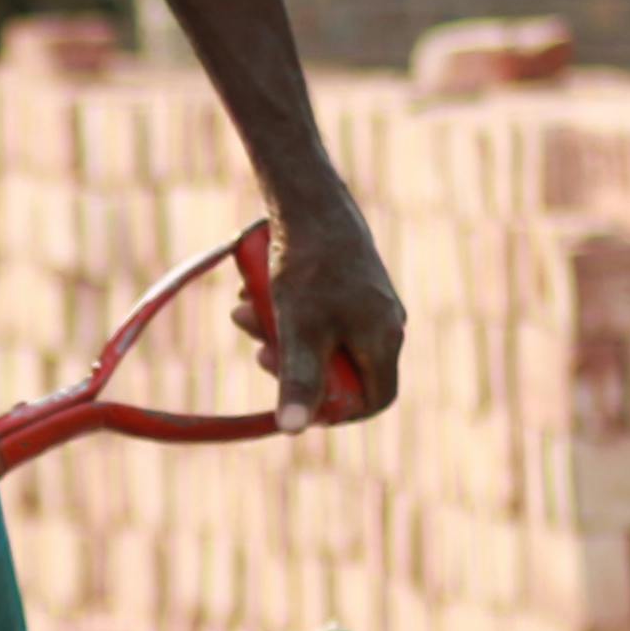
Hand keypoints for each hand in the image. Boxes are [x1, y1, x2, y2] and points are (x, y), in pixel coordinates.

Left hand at [235, 198, 405, 428]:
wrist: (309, 202)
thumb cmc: (310, 266)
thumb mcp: (299, 330)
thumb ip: (299, 379)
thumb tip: (293, 429)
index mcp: (385, 339)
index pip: (374, 399)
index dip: (338, 412)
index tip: (301, 406)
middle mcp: (383, 322)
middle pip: (339, 369)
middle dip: (293, 366)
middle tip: (261, 353)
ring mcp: (366, 302)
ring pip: (319, 338)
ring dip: (277, 334)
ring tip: (243, 313)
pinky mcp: (345, 283)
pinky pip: (314, 312)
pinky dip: (283, 310)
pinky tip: (252, 293)